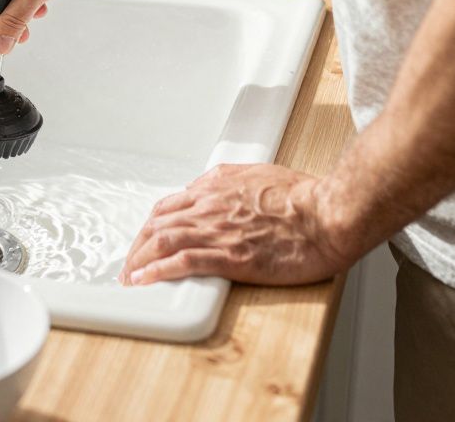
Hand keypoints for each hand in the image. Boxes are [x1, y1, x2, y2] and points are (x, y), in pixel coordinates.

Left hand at [119, 164, 352, 286]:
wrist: (326, 215)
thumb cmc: (303, 197)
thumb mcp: (258, 174)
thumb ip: (229, 180)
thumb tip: (208, 185)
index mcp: (216, 188)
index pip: (169, 207)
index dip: (151, 226)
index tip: (144, 239)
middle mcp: (209, 207)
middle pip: (157, 225)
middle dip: (137, 246)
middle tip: (129, 264)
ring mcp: (217, 232)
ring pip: (162, 242)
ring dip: (138, 261)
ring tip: (128, 277)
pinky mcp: (229, 257)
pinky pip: (182, 262)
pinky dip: (157, 271)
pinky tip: (144, 280)